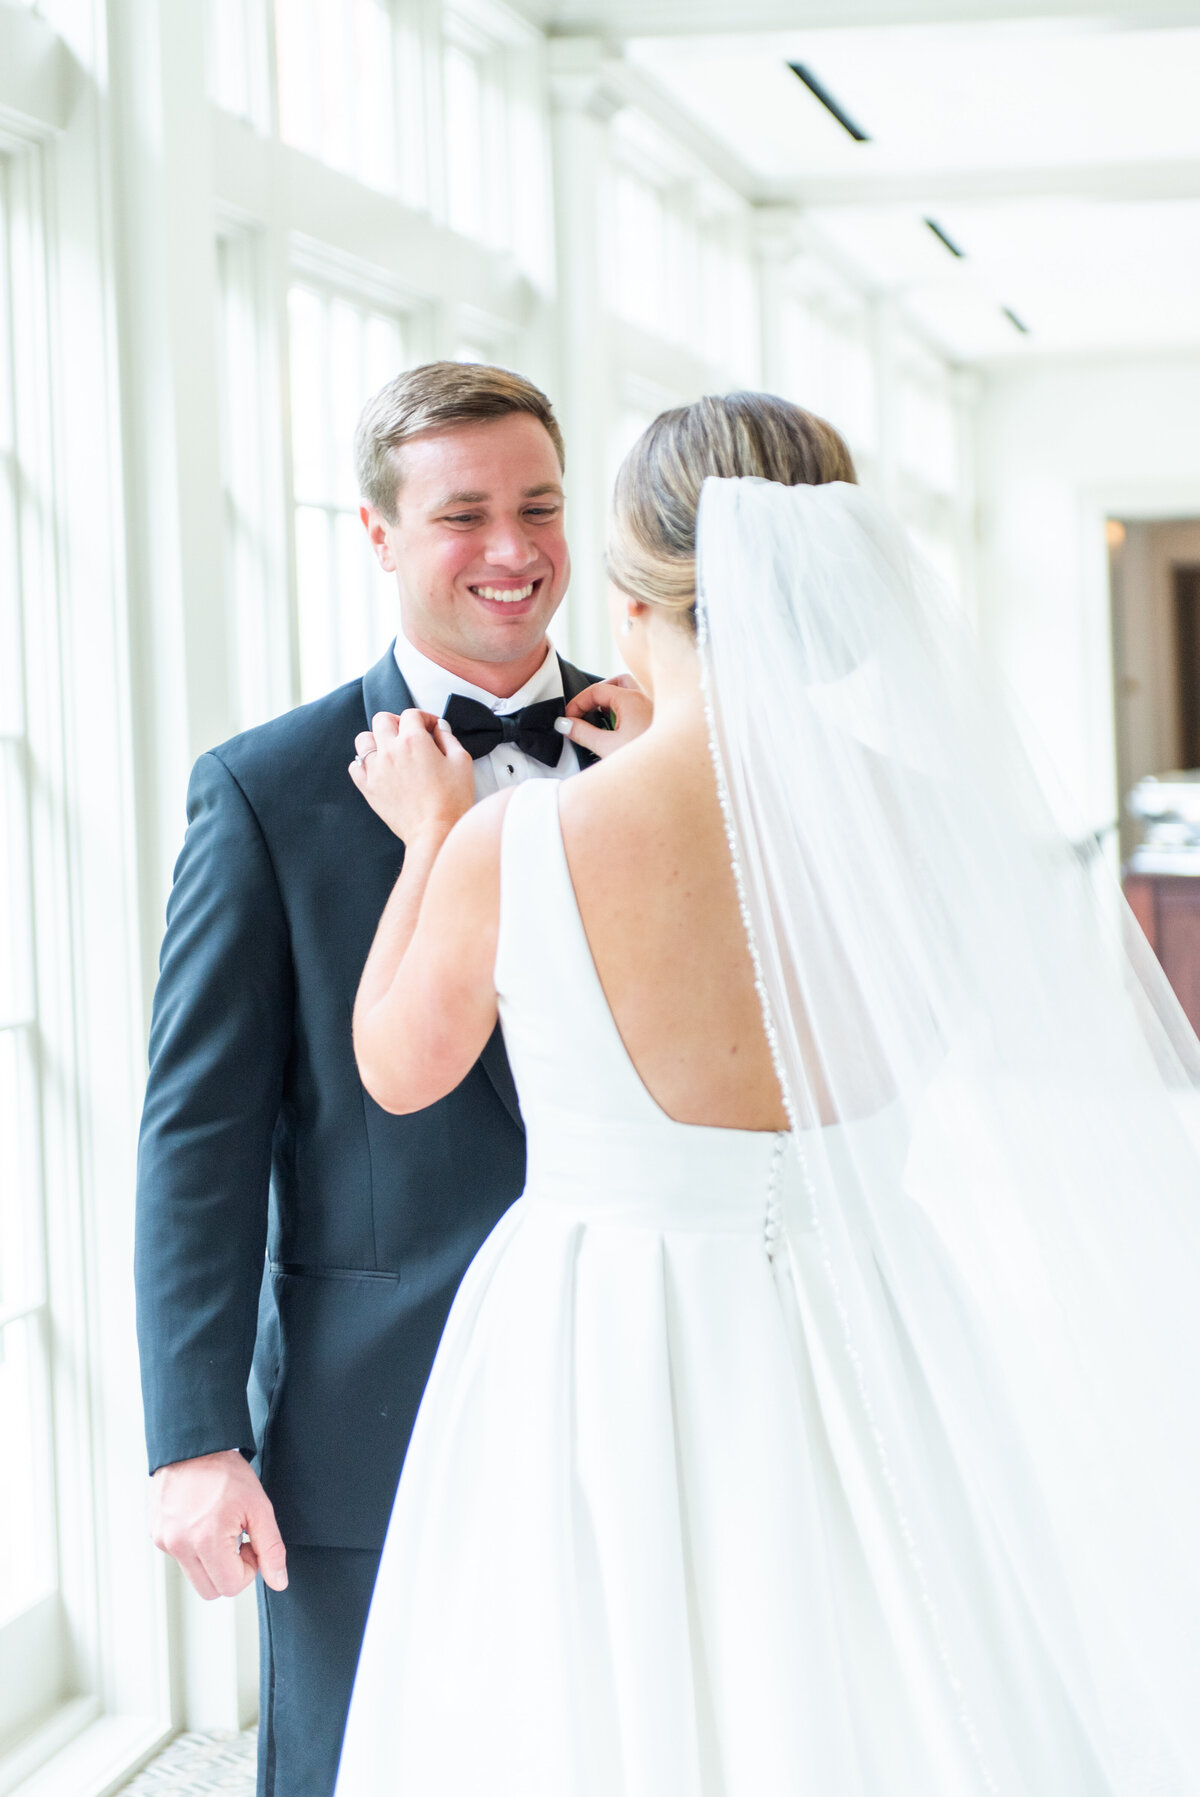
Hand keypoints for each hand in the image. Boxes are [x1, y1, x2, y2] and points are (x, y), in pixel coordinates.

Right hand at [148, 1449, 287, 1599]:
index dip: (248, 1569)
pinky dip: (194, 1548)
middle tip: (237, 1539)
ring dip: (211, 1561)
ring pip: (194, 1576)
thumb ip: (271, 1548)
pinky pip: (179, 1557)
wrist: (194, 1445)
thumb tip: (278, 1581)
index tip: (250, 1543)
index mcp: (205, 1541)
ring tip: (219, 1528)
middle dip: (229, 1571)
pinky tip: (202, 1521)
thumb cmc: (225, 1471)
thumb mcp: (259, 1507)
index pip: (231, 1587)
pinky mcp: (156, 1533)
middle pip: (210, 1590)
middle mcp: (179, 1545)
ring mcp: (164, 1540)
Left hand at [350, 709, 474, 840]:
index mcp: (414, 741)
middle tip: (409, 733)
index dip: (425, 717)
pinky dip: (364, 764)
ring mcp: (376, 769)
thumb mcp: (462, 762)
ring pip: (363, 739)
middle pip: (382, 720)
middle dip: (397, 722)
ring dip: (376, 739)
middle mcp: (391, 750)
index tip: (431, 728)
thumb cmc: (452, 800)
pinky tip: (378, 769)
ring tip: (390, 750)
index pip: (412, 714)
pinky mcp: (368, 788)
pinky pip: (355, 766)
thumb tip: (440, 729)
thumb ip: (449, 739)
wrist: (435, 831)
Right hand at [558, 675, 652, 759]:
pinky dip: (625, 711)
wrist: (673, 778)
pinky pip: (639, 707)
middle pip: (616, 683)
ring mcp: (654, 709)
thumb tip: (566, 724)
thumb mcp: (606, 748)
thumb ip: (583, 733)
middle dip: (597, 694)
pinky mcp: (657, 722)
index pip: (596, 689)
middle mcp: (645, 699)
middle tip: (586, 712)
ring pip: (629, 693)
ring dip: (613, 701)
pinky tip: (620, 731)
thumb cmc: (647, 763)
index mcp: (631, 700)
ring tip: (602, 720)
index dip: (578, 702)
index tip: (569, 718)